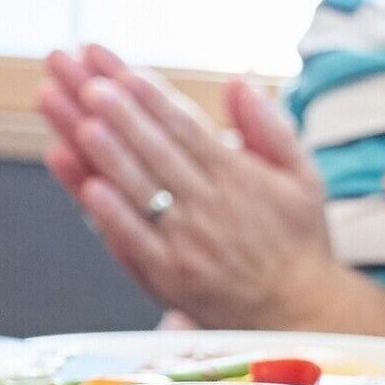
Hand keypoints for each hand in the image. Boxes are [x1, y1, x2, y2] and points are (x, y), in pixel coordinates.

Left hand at [35, 44, 337, 322]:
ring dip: (107, 155)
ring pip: (140, 190)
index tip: (124, 72)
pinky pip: (135, 242)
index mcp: (237, 176)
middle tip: (87, 82)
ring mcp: (186, 242)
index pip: (188, 127)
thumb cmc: (297, 240)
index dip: (153, 98)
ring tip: (81, 122)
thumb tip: (240, 84)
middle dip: (121, 114)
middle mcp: (209, 206)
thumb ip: (270, 127)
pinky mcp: (169, 276)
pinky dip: (111, 215)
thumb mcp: (303, 176)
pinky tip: (89, 189)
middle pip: (157, 151)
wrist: (298, 313)